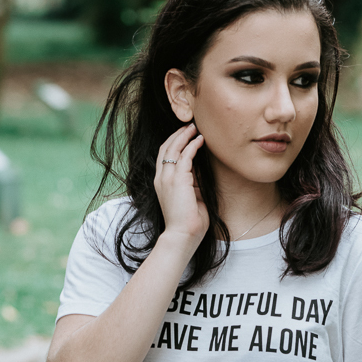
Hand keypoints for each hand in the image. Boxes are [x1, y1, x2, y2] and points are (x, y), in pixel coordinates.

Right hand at [154, 124, 208, 241]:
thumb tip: (198, 170)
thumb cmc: (188, 222)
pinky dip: (192, 145)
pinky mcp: (178, 180)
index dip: (174, 143)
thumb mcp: (190, 197)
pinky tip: (200, 140)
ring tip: (194, 128)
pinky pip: (185, 156)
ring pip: (173, 148)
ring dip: (184, 136)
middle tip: (189, 126)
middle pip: (166, 148)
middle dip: (178, 135)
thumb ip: (191, 183)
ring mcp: (167, 178)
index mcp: (162, 183)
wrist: (183, 235)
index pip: (164, 156)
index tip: (185, 135)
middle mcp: (161, 178)